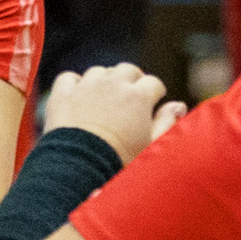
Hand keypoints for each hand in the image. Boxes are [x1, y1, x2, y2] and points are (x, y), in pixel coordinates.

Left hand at [42, 65, 185, 159]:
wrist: (80, 169)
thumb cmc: (120, 162)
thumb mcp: (151, 147)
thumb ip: (167, 123)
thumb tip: (178, 106)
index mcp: (138, 97)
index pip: (153, 83)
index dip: (155, 93)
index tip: (153, 102)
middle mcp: (113, 85)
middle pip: (127, 70)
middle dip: (132, 80)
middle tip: (131, 95)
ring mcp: (86, 87)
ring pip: (99, 72)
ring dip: (104, 80)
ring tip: (104, 97)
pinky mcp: (62, 95)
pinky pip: (69, 78)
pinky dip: (74, 84)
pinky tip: (77, 96)